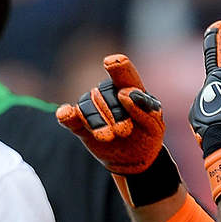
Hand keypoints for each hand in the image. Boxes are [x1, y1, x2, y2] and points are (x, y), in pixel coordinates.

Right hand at [57, 54, 165, 174]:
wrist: (135, 159)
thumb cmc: (147, 137)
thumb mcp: (155, 126)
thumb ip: (144, 108)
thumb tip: (123, 93)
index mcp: (130, 88)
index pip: (124, 72)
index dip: (118, 66)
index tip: (112, 63)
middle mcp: (109, 94)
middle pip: (104, 92)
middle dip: (114, 112)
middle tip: (126, 131)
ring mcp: (94, 109)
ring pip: (87, 105)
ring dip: (96, 121)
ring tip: (108, 138)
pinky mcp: (81, 125)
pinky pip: (69, 117)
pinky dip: (66, 115)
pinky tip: (65, 114)